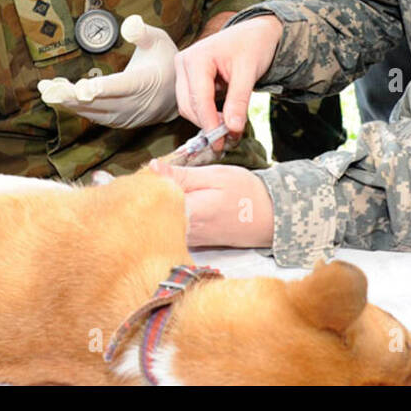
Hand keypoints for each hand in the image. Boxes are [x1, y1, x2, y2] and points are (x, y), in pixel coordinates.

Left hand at [38, 15, 179, 127]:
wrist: (178, 95)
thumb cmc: (164, 62)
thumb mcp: (159, 40)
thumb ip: (142, 33)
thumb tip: (130, 23)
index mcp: (145, 82)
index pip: (122, 86)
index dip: (102, 88)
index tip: (82, 88)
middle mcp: (135, 103)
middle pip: (100, 102)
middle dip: (71, 96)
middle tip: (48, 89)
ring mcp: (126, 116)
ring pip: (94, 112)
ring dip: (69, 103)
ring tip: (47, 91)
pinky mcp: (119, 121)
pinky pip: (95, 116)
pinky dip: (77, 108)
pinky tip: (60, 97)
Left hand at [149, 160, 273, 247]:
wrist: (270, 218)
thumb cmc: (245, 193)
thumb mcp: (215, 175)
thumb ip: (182, 175)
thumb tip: (151, 167)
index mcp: (190, 212)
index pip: (150, 201)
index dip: (140, 187)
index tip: (141, 175)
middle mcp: (186, 231)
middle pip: (151, 216)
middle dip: (144, 199)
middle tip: (144, 181)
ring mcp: (190, 240)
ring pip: (159, 225)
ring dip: (154, 209)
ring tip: (157, 192)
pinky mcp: (194, 243)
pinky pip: (171, 231)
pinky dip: (165, 218)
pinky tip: (169, 205)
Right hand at [174, 15, 282, 143]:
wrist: (255, 33)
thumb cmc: (252, 45)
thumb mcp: (249, 72)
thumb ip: (239, 101)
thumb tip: (232, 129)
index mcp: (197, 58)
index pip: (199, 99)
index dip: (209, 123)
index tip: (221, 143)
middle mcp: (184, 63)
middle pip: (188, 105)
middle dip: (207, 124)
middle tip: (229, 139)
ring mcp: (184, 70)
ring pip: (188, 106)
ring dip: (206, 120)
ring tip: (229, 128)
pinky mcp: (188, 78)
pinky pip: (193, 102)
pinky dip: (206, 113)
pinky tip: (223, 117)